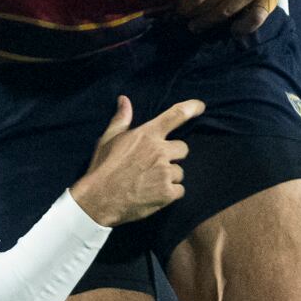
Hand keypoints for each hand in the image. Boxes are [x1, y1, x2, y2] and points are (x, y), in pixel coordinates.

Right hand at [68, 97, 205, 226]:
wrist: (99, 200)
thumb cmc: (103, 168)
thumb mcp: (108, 140)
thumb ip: (121, 119)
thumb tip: (124, 100)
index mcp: (147, 135)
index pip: (175, 115)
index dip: (191, 108)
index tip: (201, 106)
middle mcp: (159, 151)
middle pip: (183, 148)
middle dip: (172, 155)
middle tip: (155, 164)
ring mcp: (165, 172)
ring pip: (179, 172)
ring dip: (169, 177)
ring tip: (150, 182)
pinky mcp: (167, 193)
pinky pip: (179, 190)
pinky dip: (170, 193)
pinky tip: (154, 194)